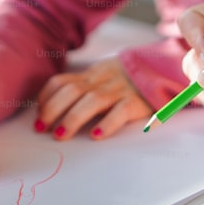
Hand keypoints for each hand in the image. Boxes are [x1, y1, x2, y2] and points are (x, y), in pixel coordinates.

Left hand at [35, 57, 150, 140]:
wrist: (166, 68)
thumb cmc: (129, 79)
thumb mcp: (105, 76)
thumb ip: (84, 87)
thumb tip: (53, 108)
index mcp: (93, 74)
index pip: (62, 81)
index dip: (46, 97)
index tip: (37, 115)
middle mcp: (104, 80)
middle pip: (72, 90)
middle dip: (52, 109)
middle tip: (41, 128)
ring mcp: (121, 90)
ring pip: (92, 101)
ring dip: (72, 118)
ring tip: (60, 135)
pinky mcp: (138, 102)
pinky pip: (121, 112)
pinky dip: (107, 124)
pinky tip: (96, 136)